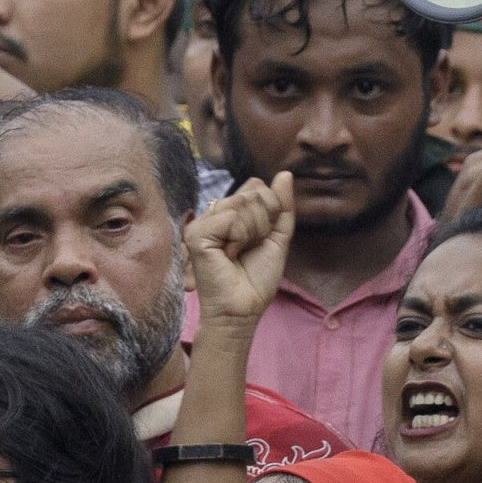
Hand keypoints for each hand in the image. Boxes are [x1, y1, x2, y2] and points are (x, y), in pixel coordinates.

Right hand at [186, 173, 295, 333]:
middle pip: (253, 191)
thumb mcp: (277, 237)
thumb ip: (282, 206)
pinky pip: (231, 217)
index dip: (270, 211)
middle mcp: (214, 213)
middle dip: (263, 222)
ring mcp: (203, 222)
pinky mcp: (196, 233)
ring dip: (252, 232)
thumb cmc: (256, 279)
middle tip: (247, 249)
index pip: (257, 186)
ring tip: (237, 253)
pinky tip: (228, 254)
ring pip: (244, 202)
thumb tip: (285, 174)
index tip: (259, 240)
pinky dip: (239, 237)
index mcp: (231, 212)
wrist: (243, 309)